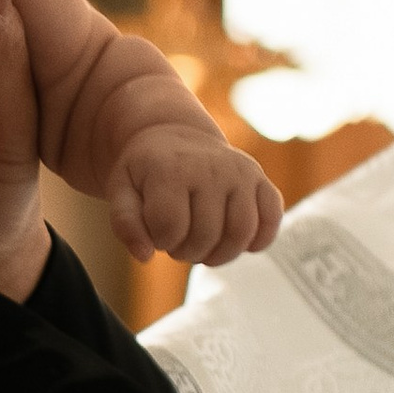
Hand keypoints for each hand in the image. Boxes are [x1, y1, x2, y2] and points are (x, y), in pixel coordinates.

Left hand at [110, 129, 282, 266]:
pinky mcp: (261, 179)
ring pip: (241, 234)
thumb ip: (125, 223)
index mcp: (172, 168)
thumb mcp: (121, 191)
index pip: (170, 228)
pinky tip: (239, 243)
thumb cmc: (145, 171)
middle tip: (178, 241)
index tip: (155, 230)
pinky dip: (259, 240)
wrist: (173, 137)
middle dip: (187, 251)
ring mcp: (241, 172)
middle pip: (205, 236)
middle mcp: (212, 166)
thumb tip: (145, 255)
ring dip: (220, 254)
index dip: (160, 240)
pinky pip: (272, 219)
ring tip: (204, 247)